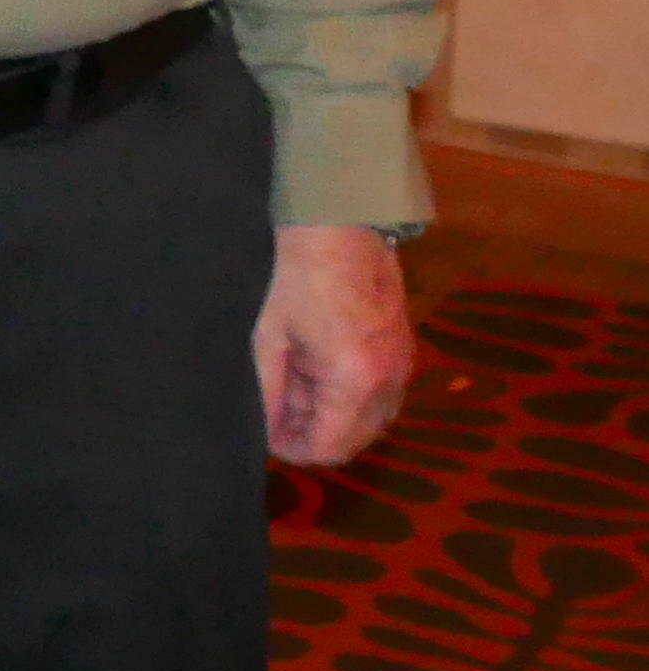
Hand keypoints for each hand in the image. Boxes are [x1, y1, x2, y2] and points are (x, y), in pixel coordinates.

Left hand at [258, 222, 414, 465]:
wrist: (337, 222)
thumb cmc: (294, 273)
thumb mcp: (267, 336)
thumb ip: (268, 392)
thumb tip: (266, 431)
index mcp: (356, 379)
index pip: (331, 448)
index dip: (294, 449)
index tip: (266, 434)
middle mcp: (391, 379)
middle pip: (355, 439)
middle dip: (313, 430)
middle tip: (274, 402)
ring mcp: (403, 362)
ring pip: (369, 416)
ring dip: (330, 411)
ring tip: (289, 376)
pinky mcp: (404, 346)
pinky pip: (378, 390)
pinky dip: (348, 390)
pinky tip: (312, 361)